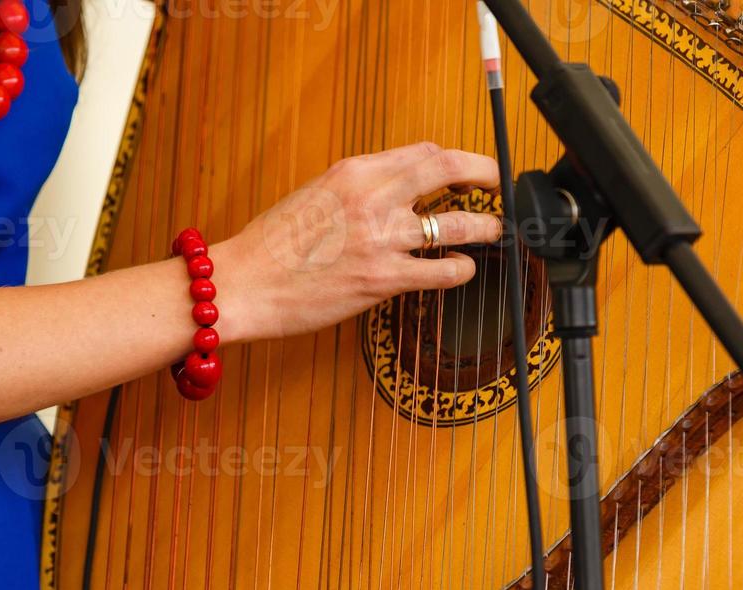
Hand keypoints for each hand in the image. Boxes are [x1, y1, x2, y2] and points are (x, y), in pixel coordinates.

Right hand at [215, 142, 502, 342]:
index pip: (422, 153)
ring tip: (495, 231)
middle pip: (449, 169)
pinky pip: (441, 271)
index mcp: (354, 171)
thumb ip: (357, 190)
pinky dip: (461, 270)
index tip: (466, 171)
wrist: (243, 284)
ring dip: (485, 227)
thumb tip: (394, 195)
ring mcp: (380, 239)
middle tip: (499, 186)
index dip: (453, 161)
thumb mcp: (314, 195)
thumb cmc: (271, 246)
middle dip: (485, 174)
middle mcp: (372, 197)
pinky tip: (462, 271)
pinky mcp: (382, 279)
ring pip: (457, 224)